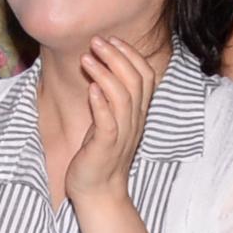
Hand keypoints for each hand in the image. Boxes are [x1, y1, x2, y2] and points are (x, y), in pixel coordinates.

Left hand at [62, 33, 157, 205]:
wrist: (99, 192)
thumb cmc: (100, 153)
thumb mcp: (110, 119)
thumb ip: (110, 96)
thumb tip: (100, 66)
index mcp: (137, 112)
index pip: (145, 75)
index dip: (131, 54)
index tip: (111, 39)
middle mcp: (134, 120)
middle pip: (135, 81)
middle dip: (116, 56)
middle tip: (96, 41)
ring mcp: (121, 134)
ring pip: (122, 97)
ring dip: (105, 74)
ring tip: (87, 58)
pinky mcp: (106, 147)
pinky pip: (108, 123)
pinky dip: (101, 104)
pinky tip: (91, 89)